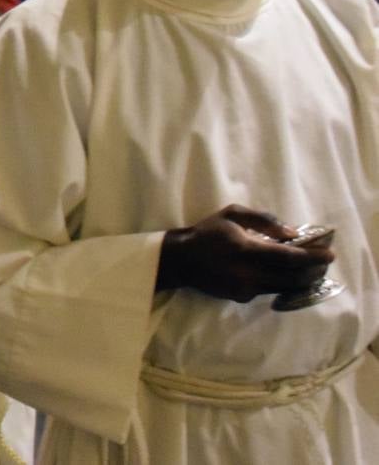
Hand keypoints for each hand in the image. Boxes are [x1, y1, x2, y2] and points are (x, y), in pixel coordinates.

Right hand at [156, 204, 333, 301]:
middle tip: (324, 263)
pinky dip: (281, 283)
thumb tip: (291, 234)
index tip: (330, 254)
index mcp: (246, 249)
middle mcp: (248, 273)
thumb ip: (263, 220)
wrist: (181, 260)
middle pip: (292, 277)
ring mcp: (245, 288)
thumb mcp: (232, 214)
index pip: (288, 256)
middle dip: (313, 271)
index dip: (312, 256)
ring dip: (301, 280)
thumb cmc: (207, 232)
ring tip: (312, 270)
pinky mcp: (242, 297)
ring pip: (284, 287)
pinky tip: (284, 275)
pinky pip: (269, 291)